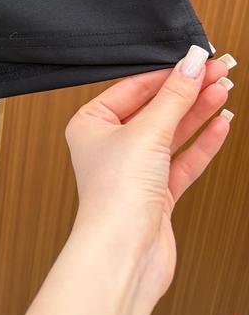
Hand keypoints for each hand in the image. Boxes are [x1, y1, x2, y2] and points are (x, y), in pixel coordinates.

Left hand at [65, 44, 235, 306]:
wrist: (124, 255)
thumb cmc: (114, 197)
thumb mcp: (147, 133)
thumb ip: (174, 97)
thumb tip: (191, 64)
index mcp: (91, 124)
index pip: (134, 87)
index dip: (168, 72)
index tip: (196, 58)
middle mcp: (109, 145)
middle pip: (155, 108)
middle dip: (187, 90)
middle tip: (218, 71)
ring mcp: (134, 170)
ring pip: (172, 132)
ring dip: (198, 112)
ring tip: (223, 90)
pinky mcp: (156, 194)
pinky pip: (182, 160)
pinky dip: (202, 142)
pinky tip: (220, 125)